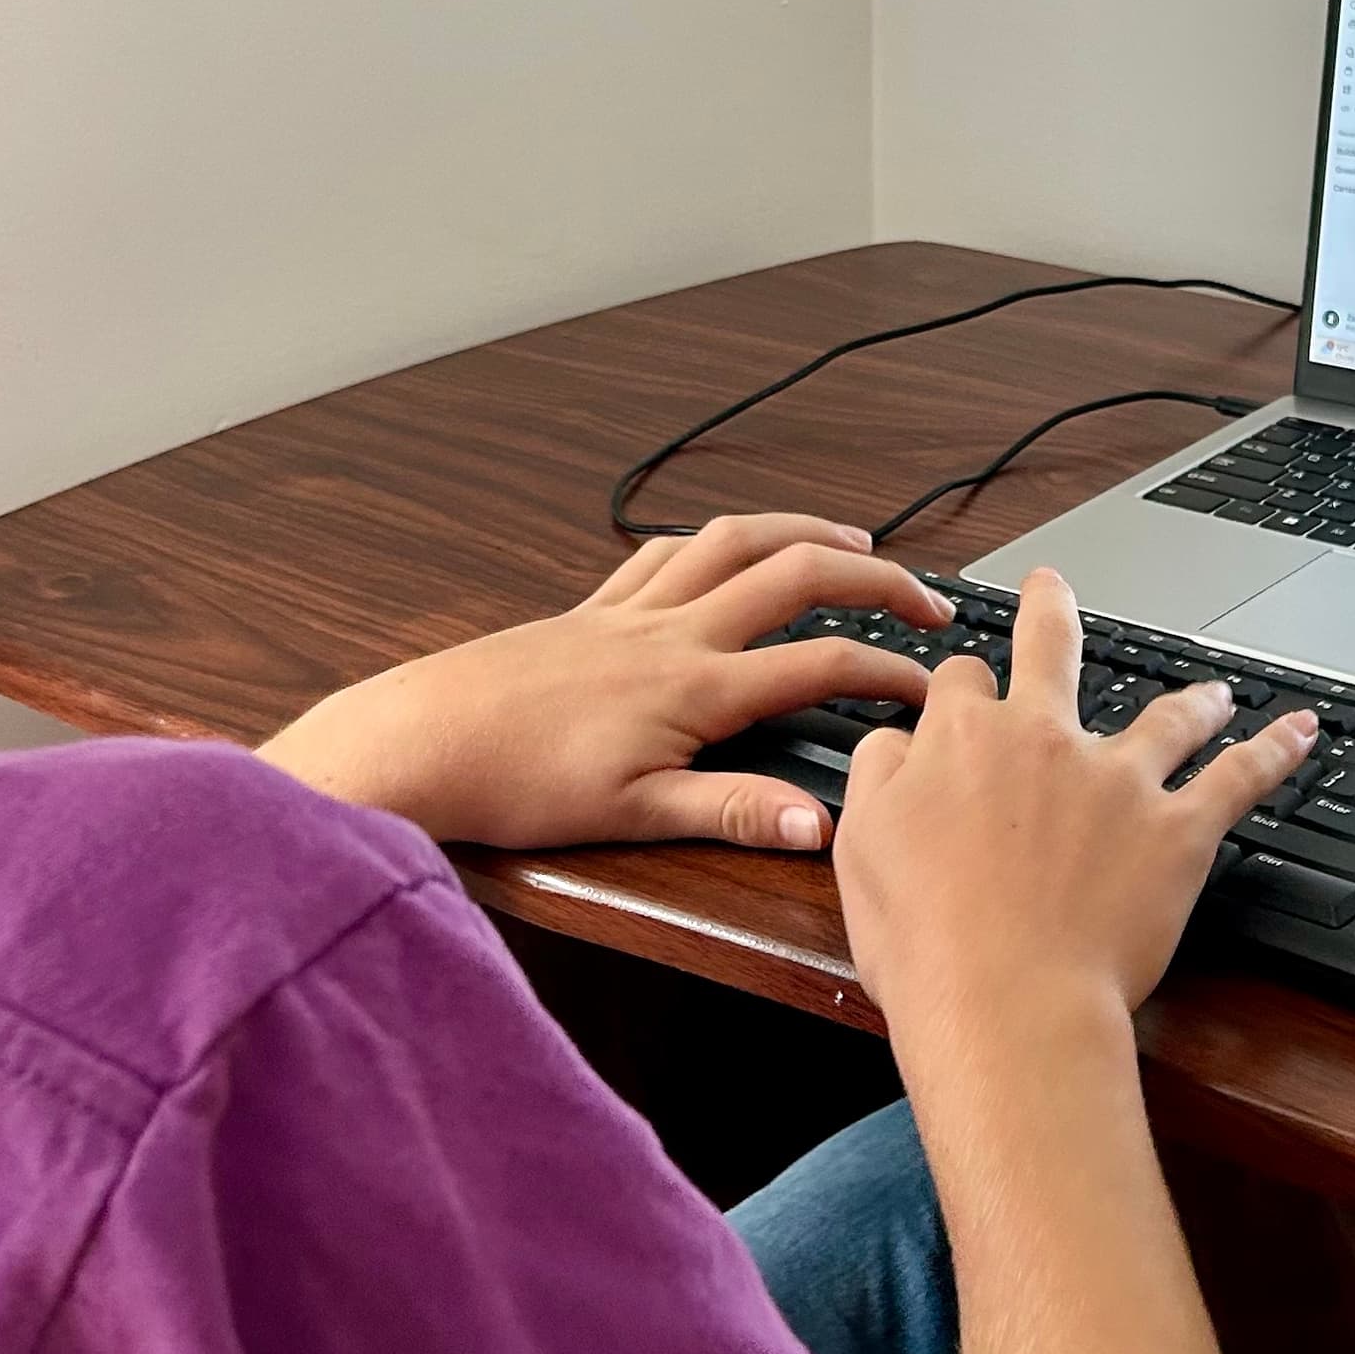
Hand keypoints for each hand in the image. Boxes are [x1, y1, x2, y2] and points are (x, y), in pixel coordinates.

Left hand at [258, 515, 952, 850]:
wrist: (423, 741)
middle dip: (873, 575)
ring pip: (733, 539)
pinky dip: (714, 536)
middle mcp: (671, 632)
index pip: (820, 664)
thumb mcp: (634, 817)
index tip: (931, 687)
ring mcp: (630, 610)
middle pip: (794, 572)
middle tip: (923, 599)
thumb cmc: (517, 783)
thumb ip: (735, 813)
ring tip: (851, 538)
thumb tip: (823, 825)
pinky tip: (727, 544)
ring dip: (802, 528)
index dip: (889, 671)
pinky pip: (666, 549)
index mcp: (694, 687)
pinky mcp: (590, 607)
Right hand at [832, 566, 1318, 1039]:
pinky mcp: (1176, 831)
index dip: (961, 691)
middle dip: (1052, 610)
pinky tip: (1300, 731)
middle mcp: (1044, 739)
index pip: (961, 683)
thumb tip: (896, 739)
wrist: (1005, 1002)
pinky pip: (1239, 778)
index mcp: (963, 739)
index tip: (963, 701)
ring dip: (1190, 698)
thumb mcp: (860, 844)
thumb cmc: (928, 942)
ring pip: (1164, 715)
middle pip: (1052, 650)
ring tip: (1210, 692)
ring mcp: (1117, 780)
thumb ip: (878, 774)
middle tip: (1054, 589)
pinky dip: (1273, 750)